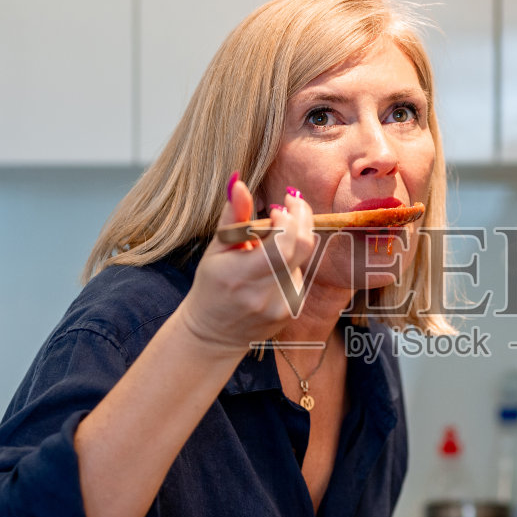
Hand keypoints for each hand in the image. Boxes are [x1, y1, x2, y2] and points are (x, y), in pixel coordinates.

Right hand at [177, 178, 315, 352]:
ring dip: (290, 244)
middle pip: (304, 247)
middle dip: (301, 219)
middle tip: (290, 205)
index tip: (280, 205)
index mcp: (241, 275)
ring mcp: (282, 306)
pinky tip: (270, 270)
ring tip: (264, 249)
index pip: (284, 243)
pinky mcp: (292, 311)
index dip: (290, 218)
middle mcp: (265, 294)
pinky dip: (289, 264)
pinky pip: (300, 275)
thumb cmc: (212, 285)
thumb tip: (238, 181)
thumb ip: (233, 216)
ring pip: (302, 259)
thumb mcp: (217, 248)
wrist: (213, 334)